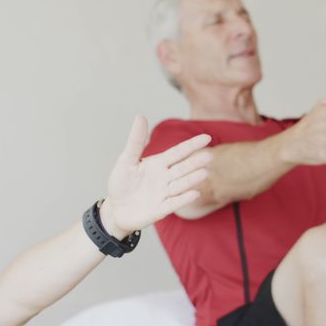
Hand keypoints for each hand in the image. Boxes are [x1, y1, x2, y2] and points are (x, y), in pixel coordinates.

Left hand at [102, 116, 211, 235]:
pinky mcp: (161, 209)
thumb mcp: (126, 160)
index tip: (207, 137)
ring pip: (181, 184)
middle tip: (210, 155)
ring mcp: (164, 193)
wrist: (115, 209)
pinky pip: (174, 203)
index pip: (178, 152)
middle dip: (195, 162)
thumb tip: (140, 116)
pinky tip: (195, 193)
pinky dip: (184, 199)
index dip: (192, 145)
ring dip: (192, 179)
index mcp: (158, 163)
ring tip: (205, 172)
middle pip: (183, 168)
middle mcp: (165, 177)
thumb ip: (136, 141)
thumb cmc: (121, 183)